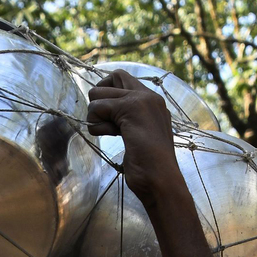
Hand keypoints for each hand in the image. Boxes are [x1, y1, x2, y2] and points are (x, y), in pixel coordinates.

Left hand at [86, 70, 181, 208]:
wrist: (161, 179)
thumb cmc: (148, 166)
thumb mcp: (137, 136)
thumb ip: (126, 120)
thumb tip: (101, 111)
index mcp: (153, 102)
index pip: (122, 79)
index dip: (107, 94)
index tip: (108, 116)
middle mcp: (149, 96)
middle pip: (112, 77)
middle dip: (99, 99)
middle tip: (105, 122)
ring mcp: (141, 100)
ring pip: (98, 92)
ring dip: (95, 115)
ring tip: (108, 133)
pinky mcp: (131, 109)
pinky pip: (97, 108)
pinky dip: (96, 125)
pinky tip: (107, 137)